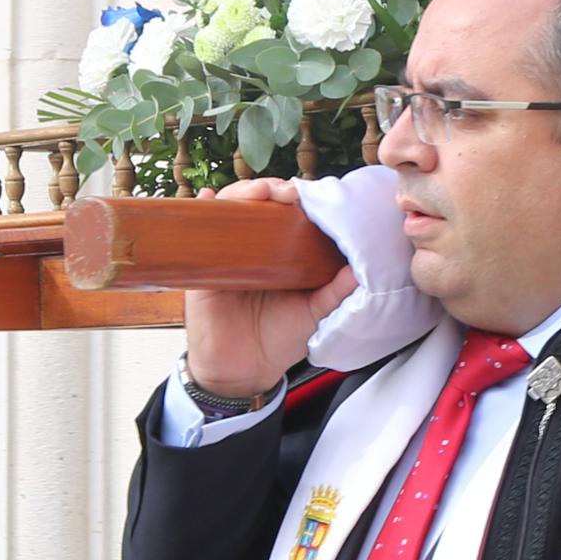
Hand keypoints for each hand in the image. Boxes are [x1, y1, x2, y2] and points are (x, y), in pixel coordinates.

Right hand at [179, 178, 357, 401]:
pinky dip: (202, 207)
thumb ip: (336, 292)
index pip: (288, 213)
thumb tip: (360, 269)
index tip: (312, 195)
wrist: (244, 371)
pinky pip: (200, 231)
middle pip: (259, 203)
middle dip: (272, 188)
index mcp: (282, 252)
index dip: (298, 198)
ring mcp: (227, 252)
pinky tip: (207, 196)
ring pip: (230, 208)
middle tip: (288, 194)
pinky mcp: (204, 265)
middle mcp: (254, 245)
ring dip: (243, 193)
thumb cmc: (278, 338)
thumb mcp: (314, 313)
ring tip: (259, 193)